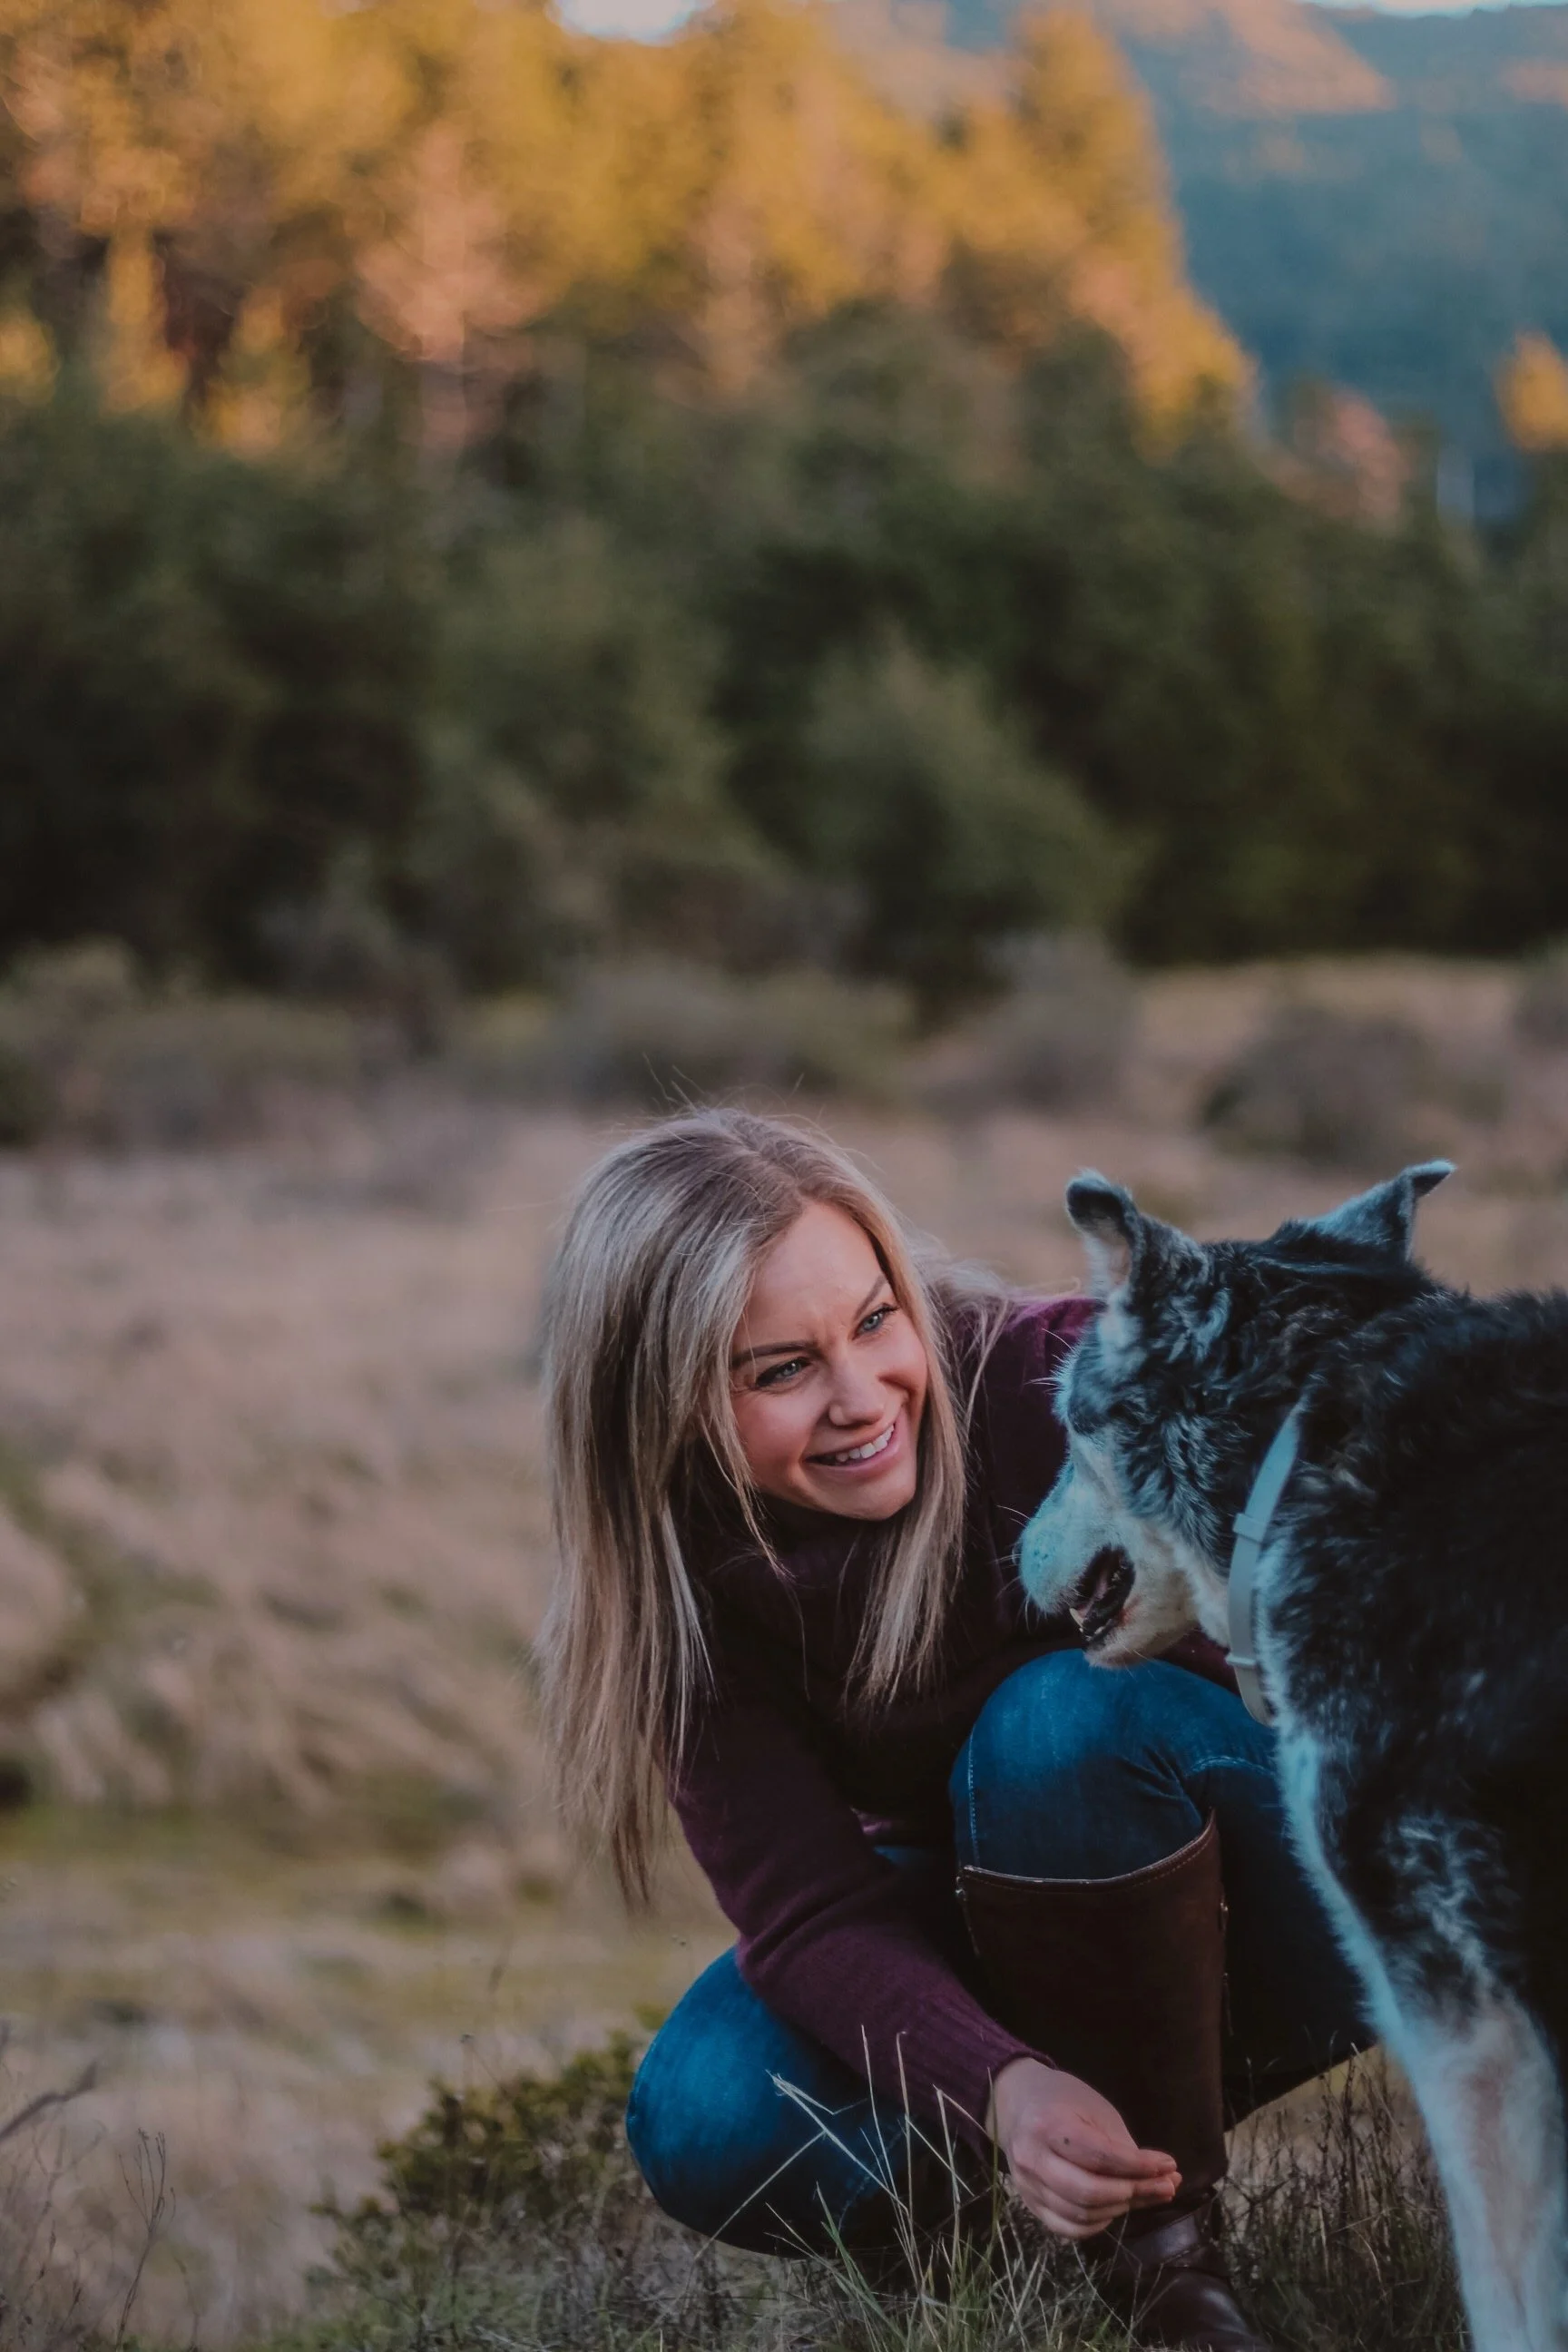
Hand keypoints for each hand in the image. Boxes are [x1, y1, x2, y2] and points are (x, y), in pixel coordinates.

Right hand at [988, 2057, 1180, 2239]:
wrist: (1017, 2104)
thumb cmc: (1063, 2100)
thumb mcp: (1095, 2109)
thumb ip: (1122, 2146)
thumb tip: (1162, 2178)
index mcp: (1049, 2125)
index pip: (1100, 2156)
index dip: (1138, 2166)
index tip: (1169, 2165)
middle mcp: (1033, 2158)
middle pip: (1089, 2192)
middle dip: (1133, 2193)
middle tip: (1164, 2186)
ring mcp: (1027, 2185)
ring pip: (1080, 2214)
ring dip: (1120, 2209)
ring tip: (1144, 2195)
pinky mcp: (1029, 2203)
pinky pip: (1067, 2228)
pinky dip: (1097, 2225)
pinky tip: (1115, 2209)